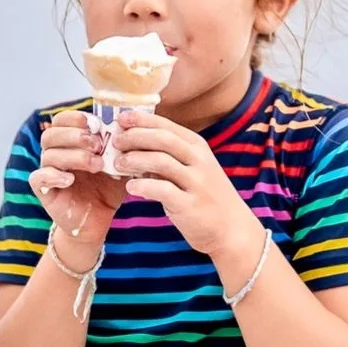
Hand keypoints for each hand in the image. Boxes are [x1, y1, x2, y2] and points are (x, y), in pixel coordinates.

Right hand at [29, 111, 125, 256]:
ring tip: (97, 165)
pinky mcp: (44, 191)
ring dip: (74, 156)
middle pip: (51, 134)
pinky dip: (53, 175)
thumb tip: (129, 127)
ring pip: (48, 155)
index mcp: (69, 142)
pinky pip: (38, 178)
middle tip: (98, 145)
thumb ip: (120, 146)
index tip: (97, 125)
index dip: (76, 118)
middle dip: (75, 136)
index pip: (61, 120)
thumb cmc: (108, 187)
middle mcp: (55, 154)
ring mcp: (48, 172)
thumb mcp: (118, 164)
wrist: (99, 219)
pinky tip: (70, 179)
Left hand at [111, 111, 257, 258]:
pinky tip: (130, 188)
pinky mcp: (190, 205)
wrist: (232, 228)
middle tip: (115, 141)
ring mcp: (196, 182)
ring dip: (135, 160)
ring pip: (161, 162)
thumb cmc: (207, 196)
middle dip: (135, 137)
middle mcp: (199, 160)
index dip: (142, 120)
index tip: (121, 118)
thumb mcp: (195, 168)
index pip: (166, 126)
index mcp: (198, 147)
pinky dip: (143, 186)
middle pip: (162, 139)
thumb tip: (134, 146)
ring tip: (118, 164)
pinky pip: (162, 190)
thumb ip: (170, 156)